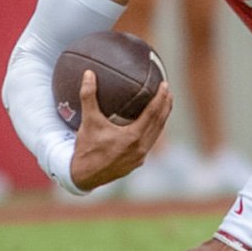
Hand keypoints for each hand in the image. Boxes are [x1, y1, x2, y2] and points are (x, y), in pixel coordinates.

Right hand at [69, 70, 171, 190]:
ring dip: (162, 118)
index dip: (160, 98)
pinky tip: (151, 124)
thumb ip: (89, 96)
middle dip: (165, 106)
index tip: (165, 85)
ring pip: (156, 134)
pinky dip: (153, 131)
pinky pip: (150, 143)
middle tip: (168, 91)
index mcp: (133, 137)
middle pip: (159, 123)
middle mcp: (141, 148)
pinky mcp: (136, 163)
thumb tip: (88, 73)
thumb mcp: (88, 121)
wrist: (83, 176)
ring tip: (165, 104)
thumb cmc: (86, 148)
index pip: (153, 113)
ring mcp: (140, 157)